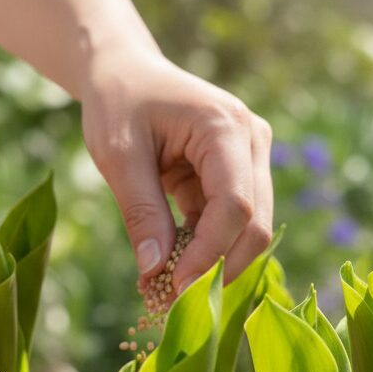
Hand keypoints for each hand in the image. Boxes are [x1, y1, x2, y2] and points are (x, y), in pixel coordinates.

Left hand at [80, 46, 273, 290]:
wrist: (124, 71)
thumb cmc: (118, 102)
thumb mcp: (118, 155)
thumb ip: (140, 212)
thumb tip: (155, 272)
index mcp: (225, 126)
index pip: (235, 204)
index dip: (210, 253)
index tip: (175, 288)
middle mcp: (252, 139)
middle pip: (254, 221)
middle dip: (218, 265)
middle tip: (172, 300)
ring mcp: (250, 156)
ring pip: (249, 227)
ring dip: (212, 261)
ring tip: (165, 286)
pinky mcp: (238, 172)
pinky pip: (230, 222)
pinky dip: (204, 248)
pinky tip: (171, 266)